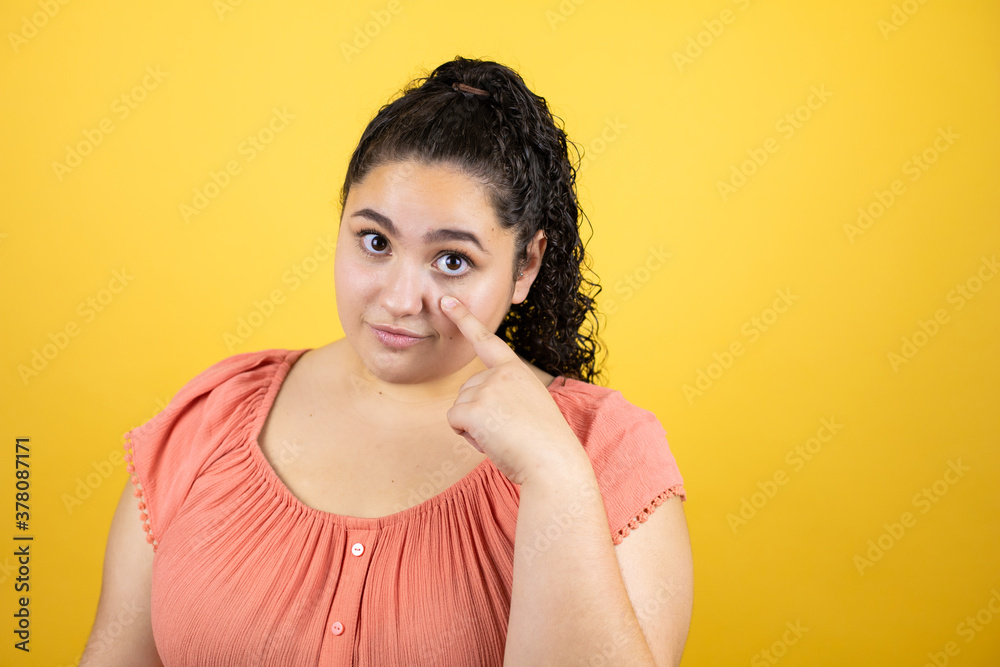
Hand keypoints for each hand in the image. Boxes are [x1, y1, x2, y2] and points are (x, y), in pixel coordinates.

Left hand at [440, 294, 586, 485]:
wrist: (553, 463)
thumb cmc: (544, 443)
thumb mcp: (529, 405)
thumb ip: (505, 395)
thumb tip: (475, 405)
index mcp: (516, 371)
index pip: (486, 340)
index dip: (465, 319)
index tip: (447, 301)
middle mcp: (500, 374)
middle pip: (466, 390)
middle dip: (478, 413)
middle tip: (508, 429)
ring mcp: (486, 389)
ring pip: (459, 408)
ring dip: (475, 427)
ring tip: (505, 436)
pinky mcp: (474, 409)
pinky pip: (454, 422)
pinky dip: (468, 436)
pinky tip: (493, 441)